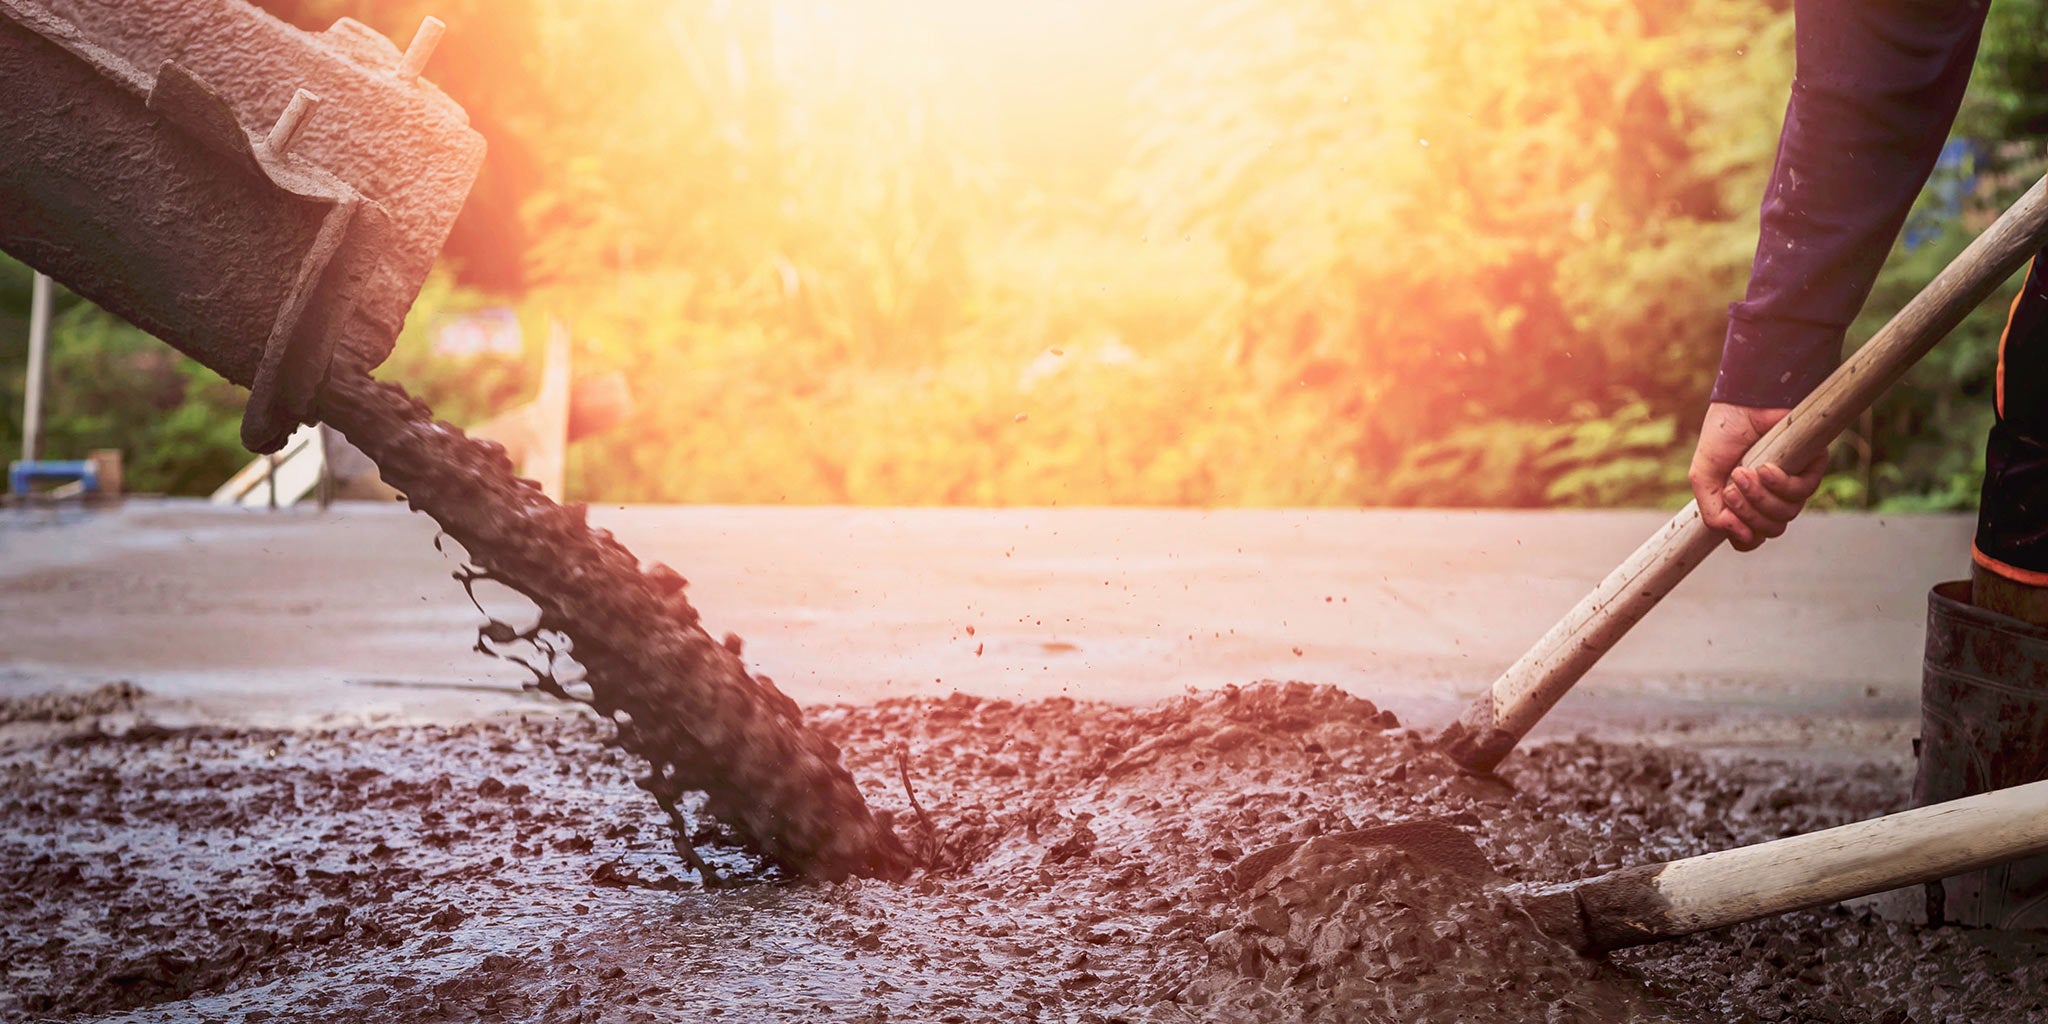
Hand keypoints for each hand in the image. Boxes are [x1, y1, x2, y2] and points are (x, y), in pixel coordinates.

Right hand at [1688, 403, 1826, 551]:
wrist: (1742, 403)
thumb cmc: (1723, 435)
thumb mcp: (1703, 477)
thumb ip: (1712, 511)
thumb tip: (1736, 535)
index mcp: (1747, 502)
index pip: (1753, 538)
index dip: (1744, 537)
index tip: (1729, 521)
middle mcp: (1771, 496)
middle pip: (1771, 529)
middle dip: (1749, 513)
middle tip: (1732, 489)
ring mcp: (1791, 483)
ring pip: (1787, 514)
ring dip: (1761, 497)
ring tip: (1743, 472)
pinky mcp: (1811, 467)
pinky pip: (1802, 492)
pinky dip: (1780, 483)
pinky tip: (1765, 467)